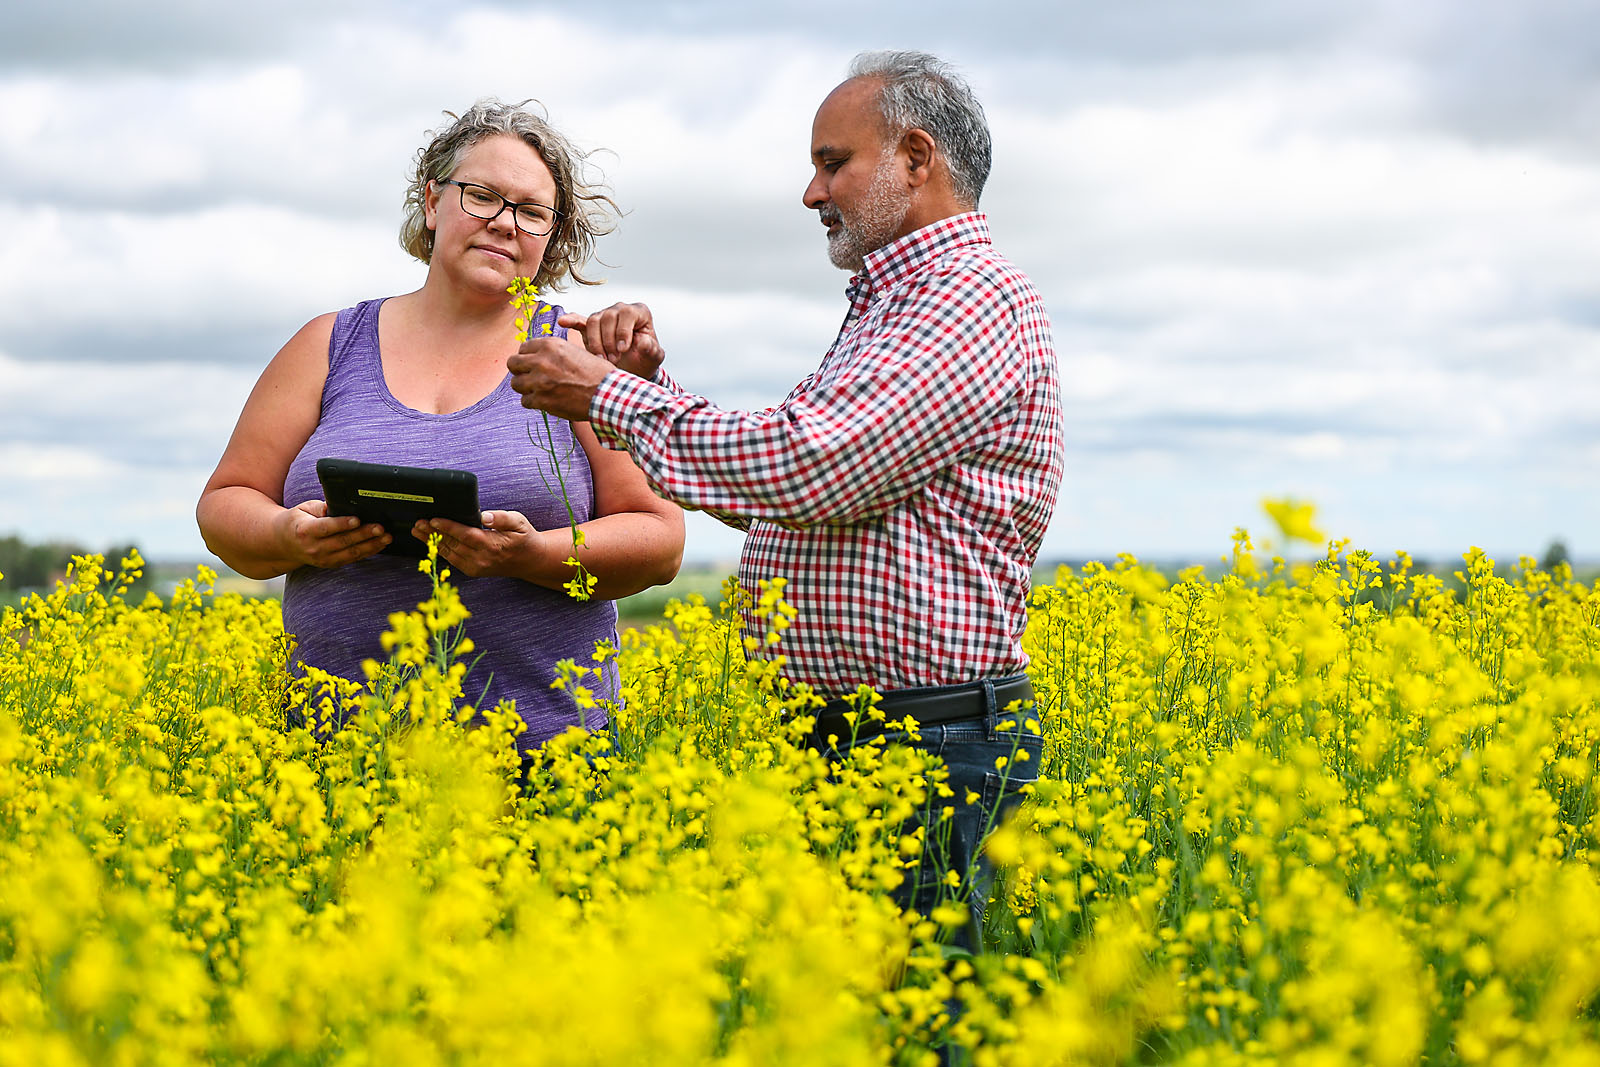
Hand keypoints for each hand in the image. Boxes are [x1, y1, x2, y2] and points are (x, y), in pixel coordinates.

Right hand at [277, 500, 389, 567]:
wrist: (284, 544)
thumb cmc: (298, 521)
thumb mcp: (304, 508)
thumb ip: (321, 507)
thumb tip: (340, 505)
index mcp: (305, 531)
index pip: (326, 528)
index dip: (342, 524)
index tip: (357, 519)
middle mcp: (314, 548)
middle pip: (342, 541)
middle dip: (363, 534)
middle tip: (380, 527)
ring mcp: (323, 559)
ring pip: (351, 553)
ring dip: (371, 545)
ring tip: (386, 537)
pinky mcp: (331, 564)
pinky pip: (353, 559)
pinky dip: (368, 551)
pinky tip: (380, 544)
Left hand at [413, 510, 549, 578]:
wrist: (529, 561)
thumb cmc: (523, 537)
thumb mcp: (518, 522)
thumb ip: (501, 518)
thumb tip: (484, 516)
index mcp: (492, 545)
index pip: (465, 535)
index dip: (447, 527)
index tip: (433, 519)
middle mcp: (481, 559)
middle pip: (452, 544)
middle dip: (433, 533)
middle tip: (418, 522)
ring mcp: (476, 567)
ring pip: (449, 553)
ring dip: (432, 542)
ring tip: (418, 531)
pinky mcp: (472, 571)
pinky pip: (452, 559)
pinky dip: (440, 550)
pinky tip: (430, 541)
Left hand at [507, 334, 613, 419]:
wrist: (608, 394)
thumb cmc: (597, 373)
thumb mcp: (574, 351)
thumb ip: (553, 352)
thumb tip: (535, 356)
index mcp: (550, 345)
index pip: (523, 348)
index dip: (527, 357)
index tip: (533, 364)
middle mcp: (541, 361)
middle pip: (513, 363)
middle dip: (520, 370)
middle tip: (529, 377)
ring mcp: (539, 381)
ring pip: (516, 383)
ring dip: (525, 387)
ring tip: (539, 390)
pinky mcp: (541, 400)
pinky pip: (525, 401)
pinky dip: (534, 402)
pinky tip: (546, 401)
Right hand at [558, 302, 663, 380]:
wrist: (634, 368)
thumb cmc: (645, 359)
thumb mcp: (653, 357)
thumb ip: (652, 350)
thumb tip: (644, 341)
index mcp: (638, 312)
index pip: (627, 313)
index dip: (623, 331)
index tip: (622, 349)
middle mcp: (620, 310)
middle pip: (608, 317)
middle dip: (609, 341)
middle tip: (613, 360)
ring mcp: (604, 317)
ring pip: (593, 322)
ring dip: (595, 342)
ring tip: (601, 359)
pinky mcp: (590, 327)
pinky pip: (579, 320)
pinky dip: (571, 320)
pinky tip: (563, 322)